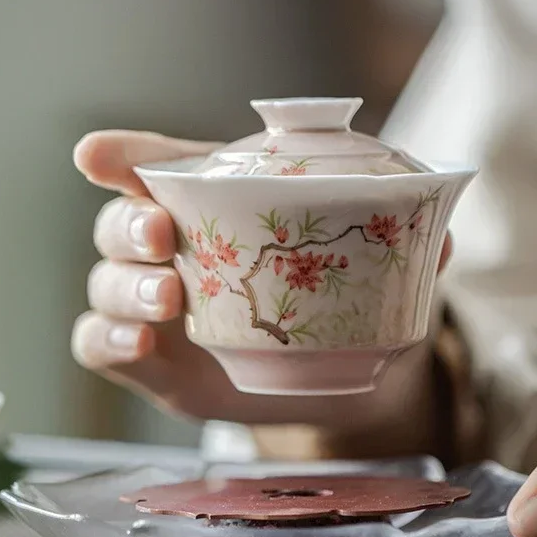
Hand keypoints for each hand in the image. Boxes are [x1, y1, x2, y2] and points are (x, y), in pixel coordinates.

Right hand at [70, 129, 452, 452]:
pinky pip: (98, 345)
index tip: (95, 155)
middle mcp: (172, 252)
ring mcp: (154, 308)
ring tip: (169, 301)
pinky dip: (109, 341)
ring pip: (104, 283)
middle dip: (127, 226)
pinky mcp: (151, 363)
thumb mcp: (374, 266)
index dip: (123, 155)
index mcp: (216, 208)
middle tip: (163, 237)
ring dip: (124, 287)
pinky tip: (140, 346)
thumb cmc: (342, 301)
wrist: (334, 381)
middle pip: (119, 225)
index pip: (159, 168)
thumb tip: (441, 237)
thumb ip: (404, 244)